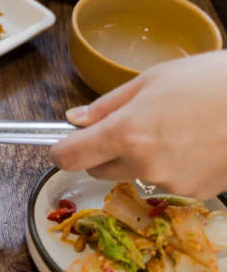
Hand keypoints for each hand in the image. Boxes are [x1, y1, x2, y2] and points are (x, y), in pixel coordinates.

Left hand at [50, 52, 226, 198]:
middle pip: (97, 168)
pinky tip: (191, 142)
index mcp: (127, 133)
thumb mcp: (152, 80)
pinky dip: (168, 166)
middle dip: (102, 150)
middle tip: (127, 124)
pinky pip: (164, 181)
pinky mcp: (195, 192)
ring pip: (132, 174)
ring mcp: (171, 182)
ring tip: (170, 128)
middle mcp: (144, 163)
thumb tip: (75, 119)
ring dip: (137, 158)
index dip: (59, 150)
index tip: (61, 143)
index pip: (70, 157)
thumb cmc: (213, 81)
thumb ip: (107, 104)